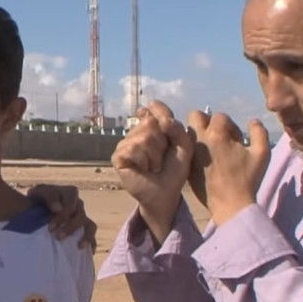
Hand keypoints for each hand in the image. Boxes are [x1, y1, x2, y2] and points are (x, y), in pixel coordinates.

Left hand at [27, 183, 97, 251]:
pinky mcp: (83, 228)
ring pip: (90, 226)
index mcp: (70, 193)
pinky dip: (91, 243)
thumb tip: (58, 208)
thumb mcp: (38, 193)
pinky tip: (88, 253)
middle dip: (70, 228)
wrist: (37, 205)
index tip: (50, 228)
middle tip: (58, 237)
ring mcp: (82, 216)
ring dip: (86, 236)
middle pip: (80, 216)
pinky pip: (91, 236)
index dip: (62, 217)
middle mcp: (79, 204)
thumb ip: (48, 197)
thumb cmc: (38, 198)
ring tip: (79, 247)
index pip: (70, 205)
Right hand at [110, 101, 194, 241]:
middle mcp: (136, 132)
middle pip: (151, 123)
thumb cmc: (174, 171)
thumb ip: (176, 127)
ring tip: (153, 166)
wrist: (166, 193)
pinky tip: (143, 169)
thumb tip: (152, 117)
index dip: (166, 120)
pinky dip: (143, 161)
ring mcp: (125, 144)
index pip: (155, 108)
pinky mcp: (118, 156)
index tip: (170, 138)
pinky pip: (133, 148)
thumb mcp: (184, 146)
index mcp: (152, 126)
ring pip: (143, 137)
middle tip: (161, 158)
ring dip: (154, 155)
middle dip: (162, 143)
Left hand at [185, 110, 269, 224]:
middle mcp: (198, 140)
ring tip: (211, 148)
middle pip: (196, 116)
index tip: (236, 141)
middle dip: (207, 122)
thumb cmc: (247, 178)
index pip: (220, 117)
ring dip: (198, 134)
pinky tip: (205, 160)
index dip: (231, 127)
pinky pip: (185, 148)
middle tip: (218, 137)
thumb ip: (259, 131)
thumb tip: (252, 121)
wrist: (230, 204)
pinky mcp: (186, 165)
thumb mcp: (262, 153)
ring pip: (188, 131)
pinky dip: (193, 148)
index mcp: (216, 135)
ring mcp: (190, 153)